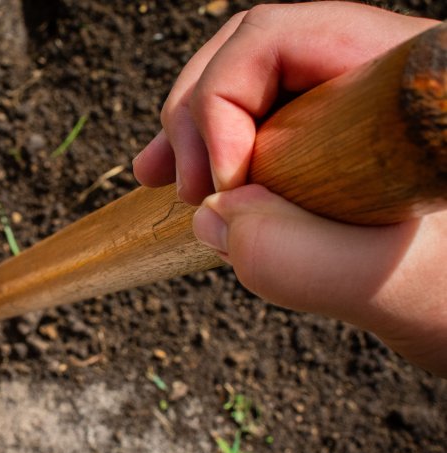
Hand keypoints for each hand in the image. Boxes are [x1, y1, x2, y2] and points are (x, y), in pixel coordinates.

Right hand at [131, 2, 446, 375]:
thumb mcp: (394, 285)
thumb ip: (298, 258)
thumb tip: (212, 217)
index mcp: (410, 78)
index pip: (281, 40)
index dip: (224, 101)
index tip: (221, 186)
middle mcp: (377, 73)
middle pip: (253, 52)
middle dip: (200, 116)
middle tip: (191, 190)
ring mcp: (351, 103)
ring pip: (246, 84)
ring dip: (195, 133)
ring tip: (170, 183)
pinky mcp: (331, 137)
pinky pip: (255, 121)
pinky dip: (210, 151)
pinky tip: (182, 182)